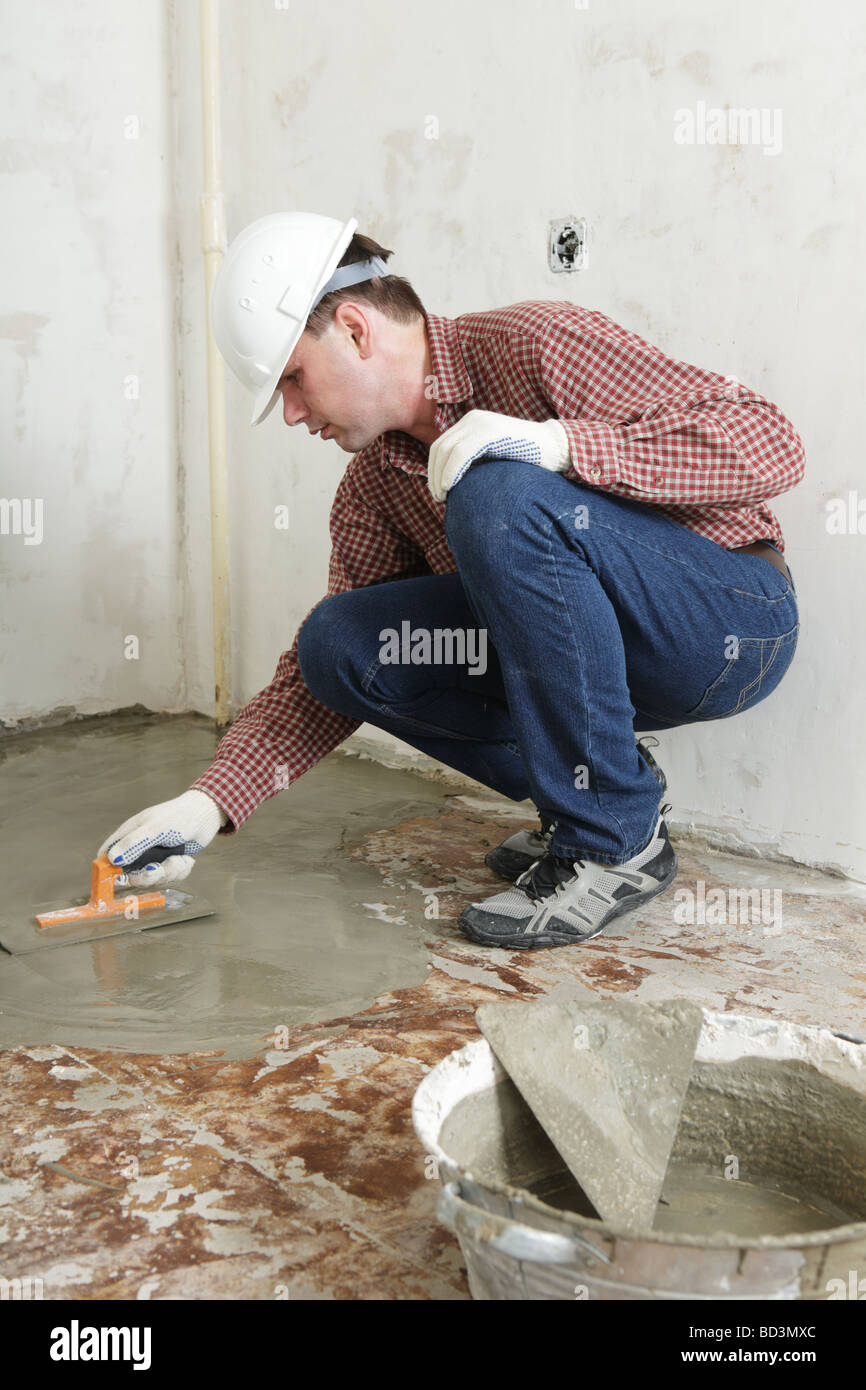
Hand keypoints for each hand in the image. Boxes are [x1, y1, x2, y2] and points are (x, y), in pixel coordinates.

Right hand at [98, 789, 227, 886]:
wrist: (206, 815)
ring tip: (178, 858)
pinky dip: (180, 870)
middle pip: (131, 874)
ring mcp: (155, 856)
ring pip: (154, 878)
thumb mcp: (154, 829)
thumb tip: (112, 859)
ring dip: (168, 871)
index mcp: (129, 835)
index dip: (108, 868)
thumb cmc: (178, 816)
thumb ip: (134, 843)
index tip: (118, 879)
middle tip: (158, 869)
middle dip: (147, 876)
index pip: (108, 854)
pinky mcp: (170, 862)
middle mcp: (139, 848)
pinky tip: (186, 858)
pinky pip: (170, 877)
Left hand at [426, 409, 569, 502]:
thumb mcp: (493, 456)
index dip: (433, 470)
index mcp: (471, 423)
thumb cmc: (527, 459)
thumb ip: (473, 461)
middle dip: (433, 475)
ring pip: (446, 450)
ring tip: (443, 496)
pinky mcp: (490, 432)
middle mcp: (473, 419)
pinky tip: (450, 487)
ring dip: (440, 476)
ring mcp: (481, 423)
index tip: (437, 492)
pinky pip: (461, 453)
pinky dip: (451, 471)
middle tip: (438, 498)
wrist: (556, 447)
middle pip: (439, 448)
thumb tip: (449, 483)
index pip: (440, 445)